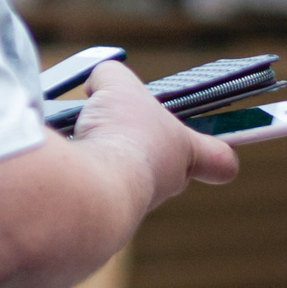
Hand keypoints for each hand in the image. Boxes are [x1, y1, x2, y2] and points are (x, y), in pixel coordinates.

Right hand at [69, 61, 241, 208]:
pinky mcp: (101, 211)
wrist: (89, 185)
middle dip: (139, 143)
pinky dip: (78, 167)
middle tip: (116, 123)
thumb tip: (96, 84)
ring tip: (81, 134)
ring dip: (104, 154)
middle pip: (165, 165)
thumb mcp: (118, 85)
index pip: (221, 160)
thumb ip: (112, 75)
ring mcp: (134, 202)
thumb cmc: (121, 135)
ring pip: (124, 175)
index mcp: (184, 151)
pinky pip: (92, 185)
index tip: (212, 140)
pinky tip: (66, 153)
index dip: (218, 150)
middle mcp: (165, 182)